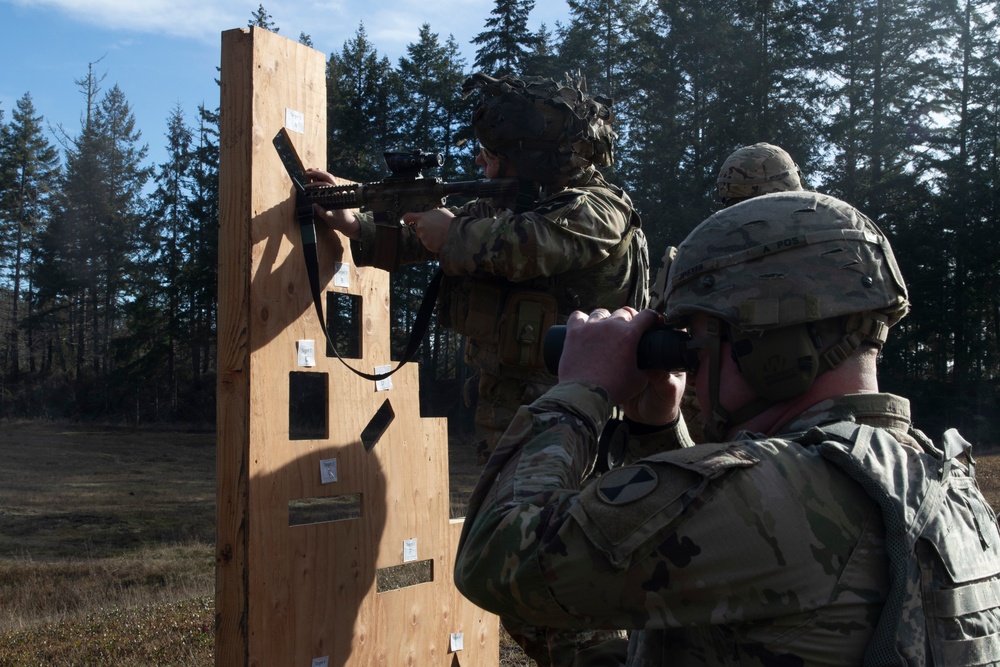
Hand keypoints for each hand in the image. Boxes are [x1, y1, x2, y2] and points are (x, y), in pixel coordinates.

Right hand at [304, 168, 360, 239]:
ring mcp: (337, 190)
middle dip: (317, 173)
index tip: (307, 187)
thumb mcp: (330, 218)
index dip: (316, 184)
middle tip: (307, 172)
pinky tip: (315, 176)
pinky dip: (321, 177)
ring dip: (319, 173)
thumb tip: (314, 204)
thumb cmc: (340, 221)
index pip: (327, 185)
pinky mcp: (335, 191)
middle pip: (328, 177)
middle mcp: (338, 190)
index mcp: (338, 196)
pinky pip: (329, 181)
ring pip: (329, 177)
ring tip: (309, 171)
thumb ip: (322, 212)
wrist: (347, 223)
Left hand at [401, 208, 454, 252]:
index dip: (407, 219)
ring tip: (441, 233)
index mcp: (422, 218)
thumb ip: (431, 213)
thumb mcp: (440, 211)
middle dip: (426, 229)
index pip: (408, 217)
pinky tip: (441, 239)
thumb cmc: (449, 220)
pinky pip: (430, 244)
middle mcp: (421, 228)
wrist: (455, 233)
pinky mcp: (428, 246)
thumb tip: (430, 215)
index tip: (407, 221)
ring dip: (431, 236)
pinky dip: (434, 243)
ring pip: (425, 237)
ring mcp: (424, 238)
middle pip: (419, 229)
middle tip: (436, 228)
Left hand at [558, 308, 683, 425]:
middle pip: (623, 313)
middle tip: (626, 331)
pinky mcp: (573, 332)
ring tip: (604, 331)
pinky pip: (577, 316)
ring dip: (605, 319)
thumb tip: (646, 364)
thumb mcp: (639, 381)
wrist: (585, 395)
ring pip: (601, 313)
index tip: (652, 321)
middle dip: (628, 320)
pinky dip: (581, 320)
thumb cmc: (613, 389)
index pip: (647, 316)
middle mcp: (610, 326)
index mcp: (629, 335)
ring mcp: (590, 327)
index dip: (652, 317)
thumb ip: (645, 367)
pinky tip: (583, 326)